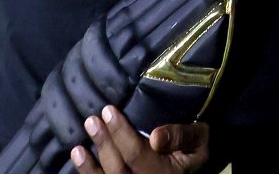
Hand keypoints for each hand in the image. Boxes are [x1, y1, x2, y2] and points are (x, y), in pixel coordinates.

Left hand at [69, 106, 209, 173]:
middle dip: (104, 144)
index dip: (121, 134)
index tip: (109, 110)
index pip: (136, 155)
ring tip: (78, 146)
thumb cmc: (196, 150)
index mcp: (165, 173)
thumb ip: (182, 136)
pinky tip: (79, 158)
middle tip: (92, 120)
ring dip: (90, 166)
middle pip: (118, 169)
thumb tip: (156, 136)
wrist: (193, 168)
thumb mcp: (200, 140)